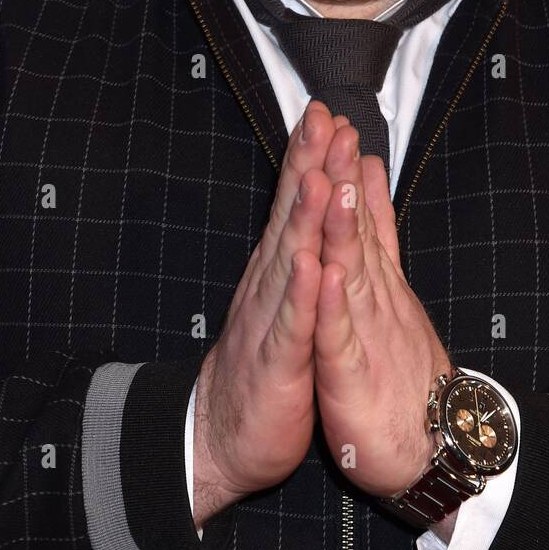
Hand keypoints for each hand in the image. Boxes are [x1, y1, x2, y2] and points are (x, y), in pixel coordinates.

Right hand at [191, 100, 338, 525]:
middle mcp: (270, 284)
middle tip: (321, 118)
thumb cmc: (265, 364)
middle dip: (307, 166)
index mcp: (278, 269)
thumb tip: (310, 199)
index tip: (326, 113)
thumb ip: (298, 248)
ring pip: (290, 261)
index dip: (309, 158)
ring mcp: (271, 320)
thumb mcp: (286, 297)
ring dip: (306, 218)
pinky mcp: (277, 363)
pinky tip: (312, 265)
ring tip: (321, 177)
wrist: (222, 436)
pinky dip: (303, 294)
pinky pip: (292, 325)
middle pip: (290, 216)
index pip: (295, 203)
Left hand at [311, 121, 452, 497]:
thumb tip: (370, 182)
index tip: (332, 120)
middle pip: (356, 229)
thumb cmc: (402, 371)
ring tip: (333, 182)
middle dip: (342, 176)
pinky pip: (341, 336)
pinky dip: (335, 304)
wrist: (429, 445)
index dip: (343, 166)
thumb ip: (380, 235)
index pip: (357, 213)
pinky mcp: (351, 374)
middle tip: (334, 127)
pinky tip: (330, 273)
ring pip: (352, 272)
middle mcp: (373, 296)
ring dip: (343, 227)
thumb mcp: (387, 293)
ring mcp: (365, 332)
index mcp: (374, 279)